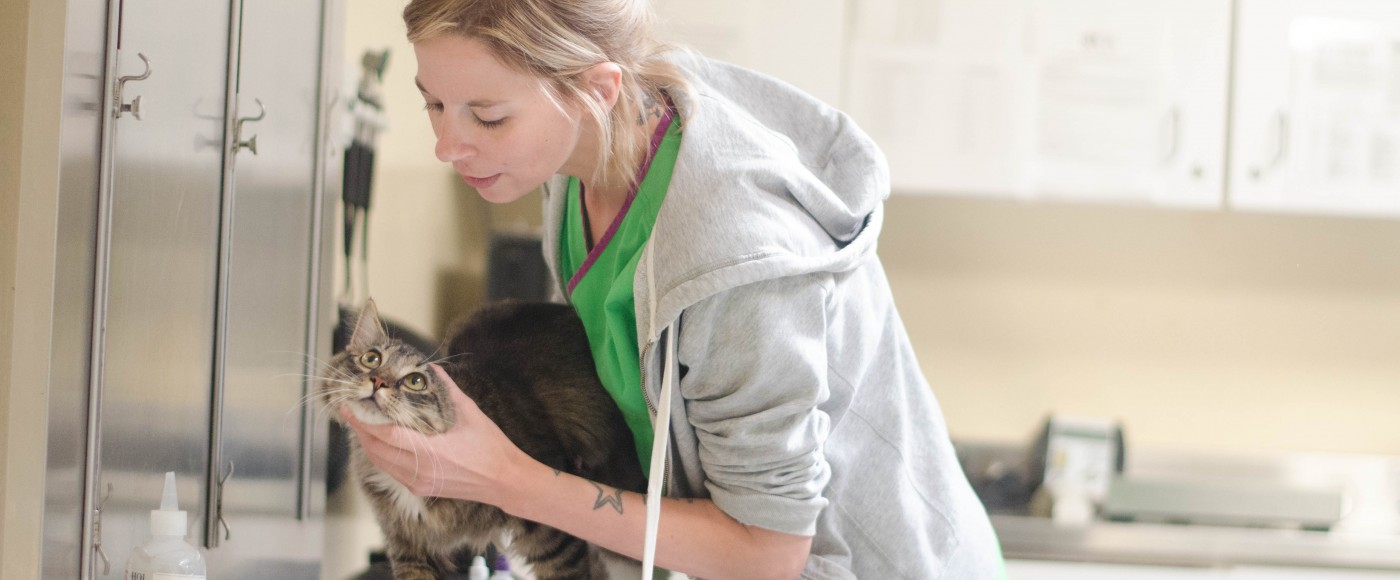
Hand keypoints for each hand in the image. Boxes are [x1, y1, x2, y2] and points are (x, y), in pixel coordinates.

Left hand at [339, 364, 526, 502]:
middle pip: (376, 450)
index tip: (352, 405)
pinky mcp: (420, 488)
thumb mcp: (470, 413)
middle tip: (349, 410)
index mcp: (433, 450)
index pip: (387, 435)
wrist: (503, 480)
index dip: (365, 421)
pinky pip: (391, 470)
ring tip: (360, 423)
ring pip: (380, 462)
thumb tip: (430, 368)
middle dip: (359, 430)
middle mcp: (421, 470)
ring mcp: (419, 482)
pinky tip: (380, 440)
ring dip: (367, 442)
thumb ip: (447, 389)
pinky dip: (381, 454)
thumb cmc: (490, 446)